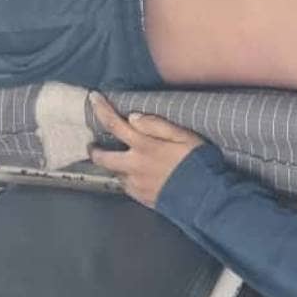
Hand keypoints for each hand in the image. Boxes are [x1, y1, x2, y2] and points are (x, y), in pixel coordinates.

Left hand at [88, 93, 204, 207]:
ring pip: (115, 173)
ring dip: (115, 166)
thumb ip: (157, 125)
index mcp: (144, 146)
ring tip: (123, 161)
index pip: (115, 124)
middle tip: (94, 145)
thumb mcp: (183, 136)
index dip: (101, 110)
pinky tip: (139, 176)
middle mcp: (134, 165)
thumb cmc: (197, 162)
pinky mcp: (141, 197)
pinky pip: (127, 186)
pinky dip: (128, 178)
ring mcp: (135, 184)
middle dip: (95, 150)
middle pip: (103, 157)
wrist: (204, 198)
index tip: (93, 98)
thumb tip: (133, 117)